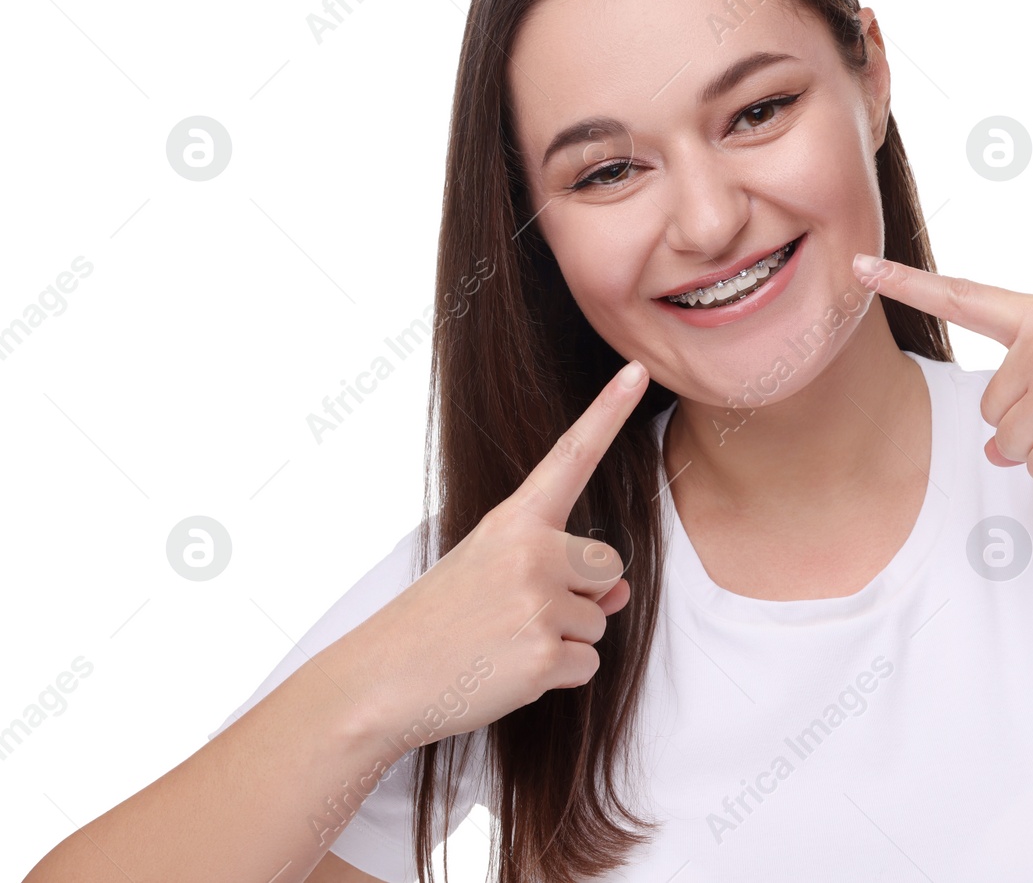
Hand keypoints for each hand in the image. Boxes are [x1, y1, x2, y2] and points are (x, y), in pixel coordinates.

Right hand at [327, 359, 649, 746]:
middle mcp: (532, 551)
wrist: (376, 681)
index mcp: (513, 520)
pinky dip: (557, 678)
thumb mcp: (492, 574)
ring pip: (598, 622)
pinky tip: (508, 672)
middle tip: (513, 613)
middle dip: (580, 596)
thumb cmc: (435, 622)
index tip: (639, 368)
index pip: (571, 456)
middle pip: (609, 567)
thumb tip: (622, 592)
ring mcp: (538, 604)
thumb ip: (561, 569)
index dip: (609, 412)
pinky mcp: (543, 657)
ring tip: (501, 642)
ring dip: (561, 640)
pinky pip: (588, 666)